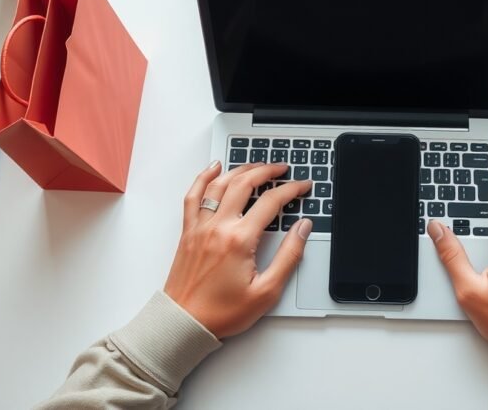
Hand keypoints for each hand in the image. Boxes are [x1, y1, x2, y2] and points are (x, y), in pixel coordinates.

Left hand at [164, 161, 312, 337]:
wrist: (184, 323)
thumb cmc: (222, 312)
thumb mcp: (267, 291)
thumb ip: (288, 256)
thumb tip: (302, 228)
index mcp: (239, 240)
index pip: (271, 202)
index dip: (291, 189)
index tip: (302, 185)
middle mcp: (218, 227)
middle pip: (245, 183)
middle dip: (267, 170)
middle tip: (282, 168)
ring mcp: (200, 227)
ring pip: (220, 184)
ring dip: (241, 169)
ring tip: (256, 165)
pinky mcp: (188, 232)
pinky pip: (193, 195)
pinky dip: (203, 177)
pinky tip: (213, 168)